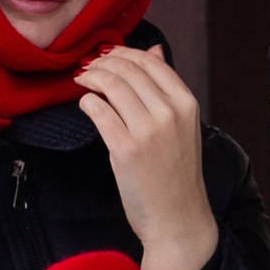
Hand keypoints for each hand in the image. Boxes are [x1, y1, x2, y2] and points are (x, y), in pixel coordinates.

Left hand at [76, 44, 218, 269]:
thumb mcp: (182, 126)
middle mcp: (169, 113)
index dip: (123, 53)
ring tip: (82, 81)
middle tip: (88, 67)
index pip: (150, 61)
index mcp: (186, 104)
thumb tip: (154, 50)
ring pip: (111, 84)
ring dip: (91, 77)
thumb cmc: (176, 175)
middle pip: (128, 69)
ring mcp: (148, 130)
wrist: (177, 219)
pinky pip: (98, 110)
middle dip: (102, 62)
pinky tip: (86, 104)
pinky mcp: (125, 149)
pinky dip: (87, 101)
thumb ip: (166, 89)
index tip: (107, 56)